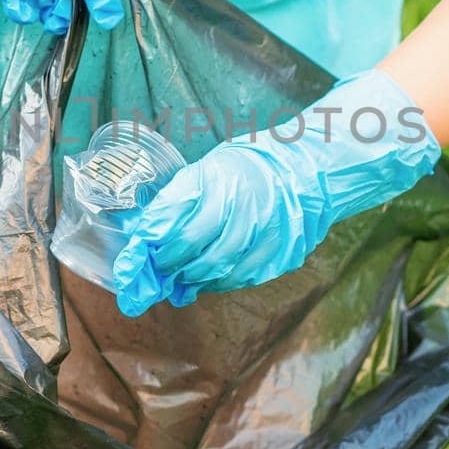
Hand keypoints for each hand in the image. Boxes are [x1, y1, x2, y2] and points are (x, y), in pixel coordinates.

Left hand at [111, 70, 442, 316]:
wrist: (309, 169)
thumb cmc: (252, 166)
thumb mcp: (213, 168)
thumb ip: (182, 197)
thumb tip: (147, 228)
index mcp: (221, 181)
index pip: (176, 220)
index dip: (154, 243)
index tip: (139, 254)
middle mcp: (243, 207)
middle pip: (195, 249)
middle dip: (170, 265)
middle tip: (157, 271)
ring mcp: (264, 233)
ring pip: (218, 269)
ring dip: (193, 278)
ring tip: (179, 279)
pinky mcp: (280, 253)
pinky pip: (242, 277)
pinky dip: (220, 282)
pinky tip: (208, 279)